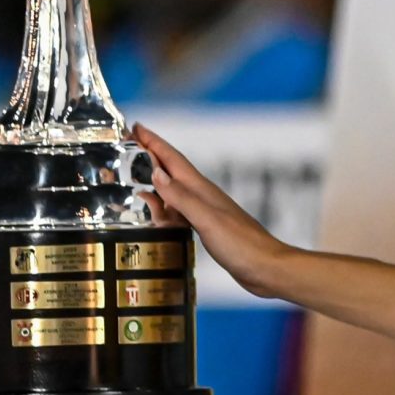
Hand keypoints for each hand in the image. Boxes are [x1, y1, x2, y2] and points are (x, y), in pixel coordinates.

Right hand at [136, 123, 292, 297]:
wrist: (266, 267)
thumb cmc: (241, 245)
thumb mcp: (207, 220)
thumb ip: (181, 197)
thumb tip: (156, 173)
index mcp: (201, 190)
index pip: (172, 159)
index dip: (153, 142)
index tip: (136, 127)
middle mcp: (202, 196)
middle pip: (171, 170)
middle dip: (149, 156)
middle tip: (128, 146)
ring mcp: (205, 212)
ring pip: (173, 190)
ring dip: (154, 182)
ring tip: (135, 177)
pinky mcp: (207, 228)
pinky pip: (178, 211)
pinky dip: (164, 208)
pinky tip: (159, 213)